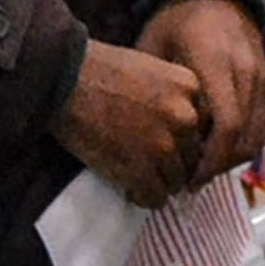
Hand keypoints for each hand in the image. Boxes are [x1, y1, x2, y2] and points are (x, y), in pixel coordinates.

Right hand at [54, 39, 213, 204]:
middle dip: (173, 162)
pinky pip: (154, 198)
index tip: (165, 141)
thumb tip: (186, 131)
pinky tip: (128, 186)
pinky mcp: (139, 170)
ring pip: (176, 181)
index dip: (183, 138)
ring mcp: (163, 145)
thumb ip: (175, 96)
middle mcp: (184, 117)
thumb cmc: (98, 70)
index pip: (203, 126)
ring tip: (135, 173)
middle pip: (193, 156)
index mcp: (189, 87)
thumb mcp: (152, 68)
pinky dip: (142, 196)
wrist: (61, 79)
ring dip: (157, 181)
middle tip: (148, 161)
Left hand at [141, 0, 264, 178]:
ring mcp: (262, 78)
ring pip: (257, 136)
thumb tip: (144, 138)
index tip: (187, 179)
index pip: (226, 125)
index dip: (210, 160)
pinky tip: (219, 151)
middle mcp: (246, 72)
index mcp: (215, 63)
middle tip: (191, 182)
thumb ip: (155, 89)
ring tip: (203, 170)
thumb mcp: (154, 48)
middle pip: (244, 138)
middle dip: (219, 167)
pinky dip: (243, 145)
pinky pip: (262, 126)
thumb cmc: (175, 22)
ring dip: (232, 160)